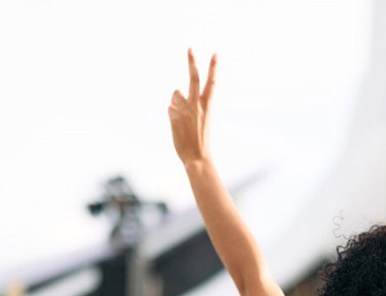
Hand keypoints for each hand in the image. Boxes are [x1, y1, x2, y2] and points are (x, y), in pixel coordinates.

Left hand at [168, 48, 216, 164]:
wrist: (197, 158)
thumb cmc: (200, 140)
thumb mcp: (200, 120)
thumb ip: (189, 104)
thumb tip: (175, 92)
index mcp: (208, 107)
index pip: (212, 83)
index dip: (213, 67)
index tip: (215, 53)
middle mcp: (197, 105)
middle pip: (194, 79)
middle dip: (192, 62)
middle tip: (189, 48)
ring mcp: (185, 110)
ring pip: (175, 94)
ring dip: (176, 101)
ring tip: (183, 118)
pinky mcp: (174, 116)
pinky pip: (170, 109)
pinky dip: (172, 116)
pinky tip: (178, 127)